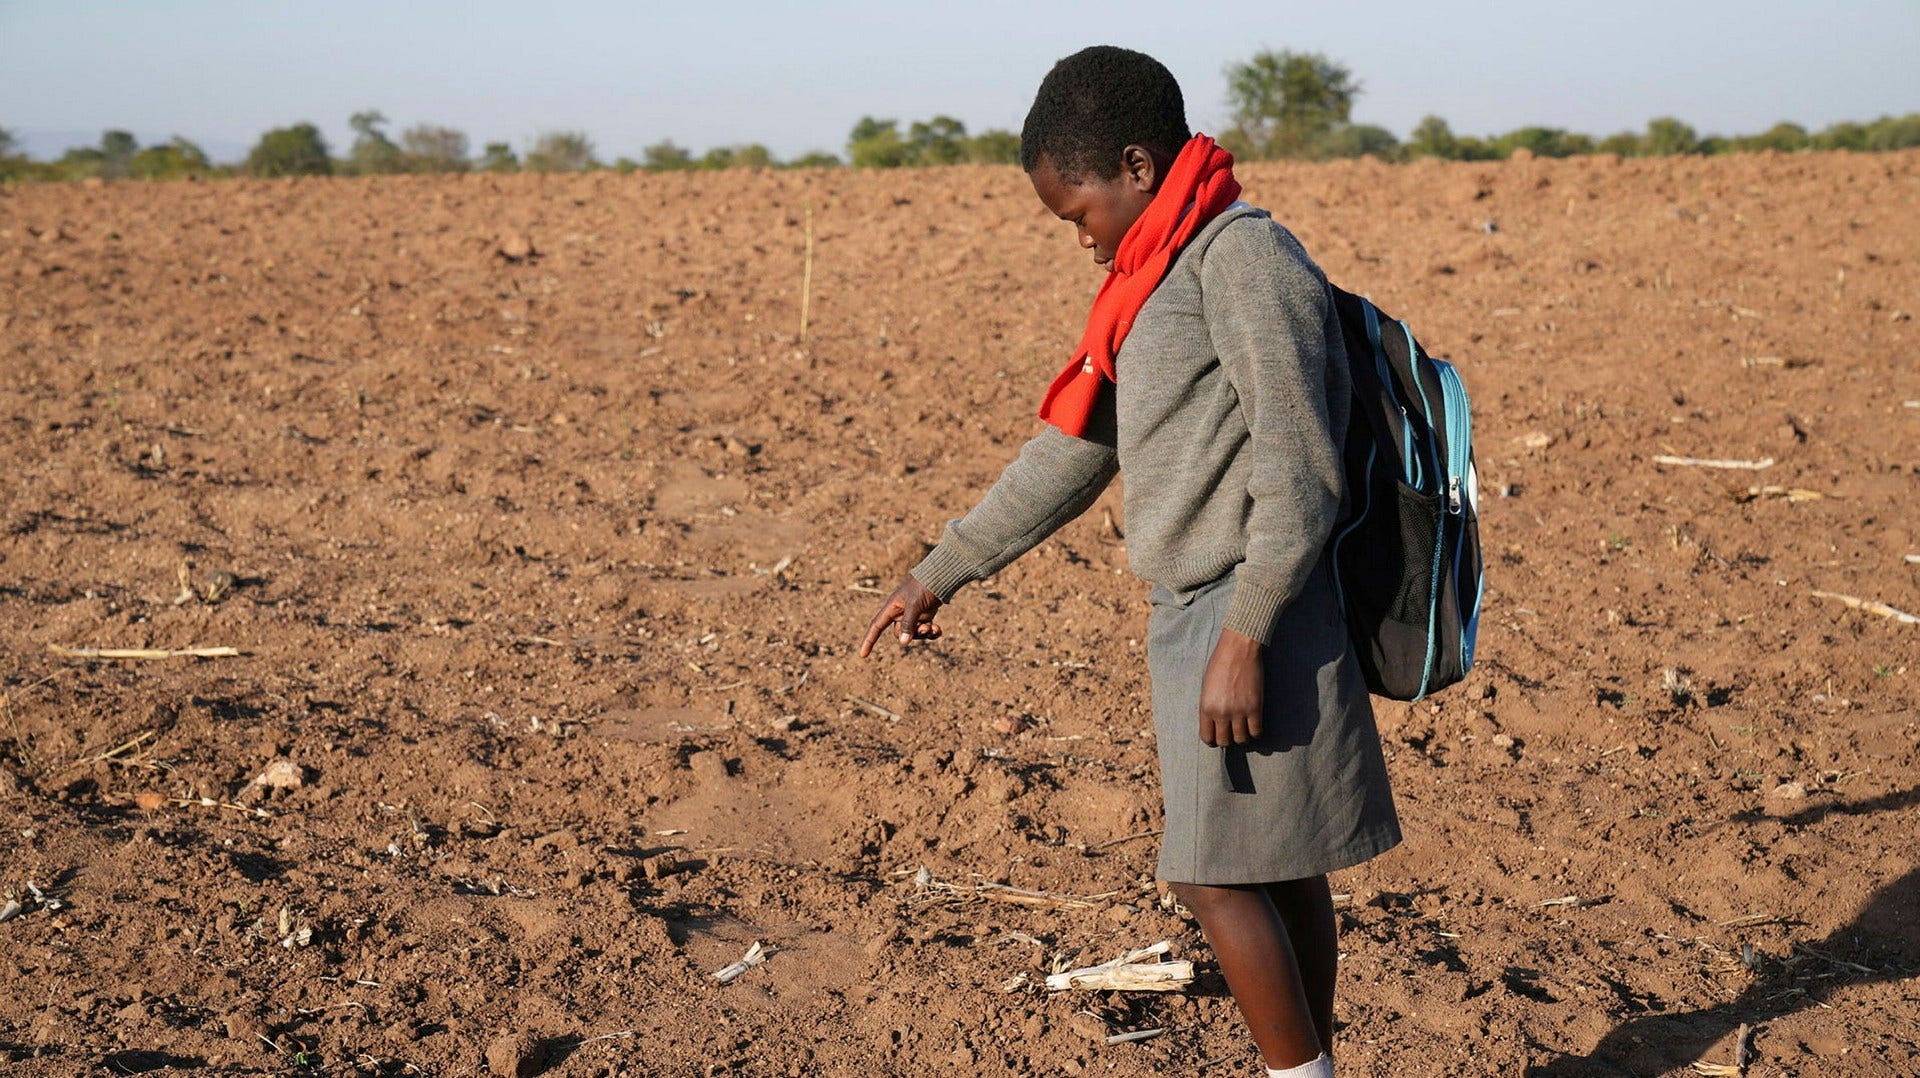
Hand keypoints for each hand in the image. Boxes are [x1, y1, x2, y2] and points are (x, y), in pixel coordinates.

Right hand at [858, 576, 943, 656]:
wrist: (940, 576)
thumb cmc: (923, 586)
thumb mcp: (915, 605)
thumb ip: (908, 623)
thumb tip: (904, 643)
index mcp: (892, 607)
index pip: (876, 626)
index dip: (869, 640)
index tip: (862, 655)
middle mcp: (900, 612)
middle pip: (900, 634)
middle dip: (912, 635)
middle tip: (926, 628)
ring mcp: (913, 615)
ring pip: (913, 634)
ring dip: (924, 633)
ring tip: (934, 628)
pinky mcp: (925, 615)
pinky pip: (924, 630)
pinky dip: (931, 632)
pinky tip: (939, 630)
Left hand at [1199, 628, 1264, 745]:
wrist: (1238, 649)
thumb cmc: (1220, 664)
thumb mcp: (1206, 687)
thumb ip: (1209, 706)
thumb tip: (1214, 723)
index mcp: (1206, 707)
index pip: (1207, 737)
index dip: (1212, 740)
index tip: (1217, 738)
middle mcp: (1221, 713)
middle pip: (1224, 741)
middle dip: (1227, 739)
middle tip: (1231, 732)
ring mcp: (1239, 712)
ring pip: (1241, 739)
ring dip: (1242, 736)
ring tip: (1243, 729)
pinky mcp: (1255, 708)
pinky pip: (1256, 731)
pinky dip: (1256, 732)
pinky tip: (1254, 725)